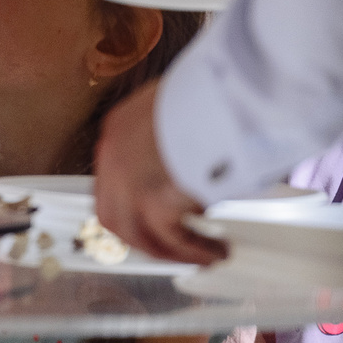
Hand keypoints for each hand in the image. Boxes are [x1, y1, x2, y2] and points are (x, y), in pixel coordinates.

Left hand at [92, 81, 224, 265]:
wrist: (230, 87)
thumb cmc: (217, 91)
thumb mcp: (182, 106)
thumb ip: (175, 136)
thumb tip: (192, 163)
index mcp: (120, 126)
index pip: (112, 179)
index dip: (132, 207)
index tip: (156, 221)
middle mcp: (114, 152)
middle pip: (113, 214)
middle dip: (146, 238)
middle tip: (175, 248)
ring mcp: (128, 177)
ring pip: (136, 232)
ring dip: (171, 250)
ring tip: (204, 255)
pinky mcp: (153, 198)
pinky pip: (171, 238)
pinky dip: (193, 251)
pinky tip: (215, 251)